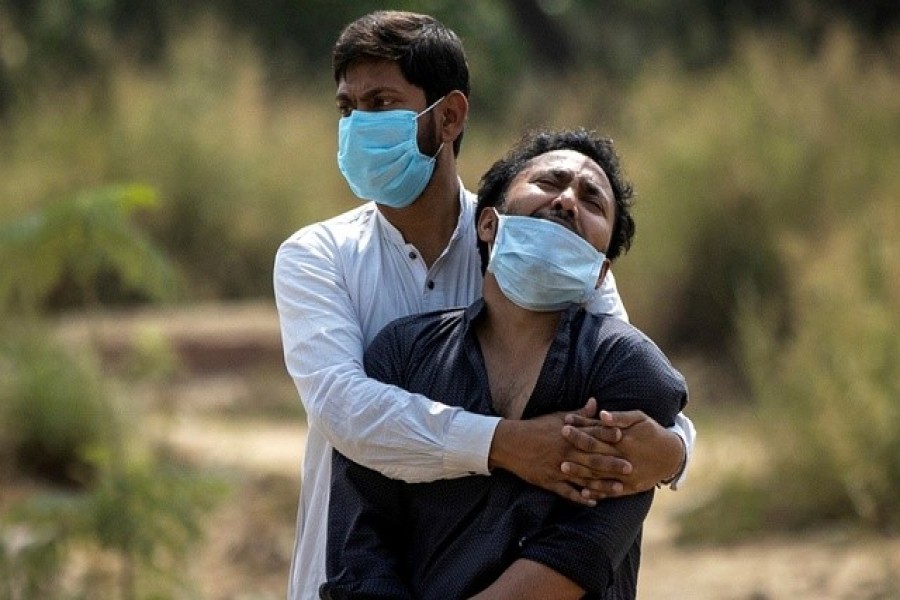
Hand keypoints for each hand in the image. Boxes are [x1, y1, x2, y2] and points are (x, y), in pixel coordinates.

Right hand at [488, 399, 630, 505]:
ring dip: (602, 484)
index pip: (592, 434)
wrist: (510, 443)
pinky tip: (592, 502)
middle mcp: (565, 451)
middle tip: (630, 468)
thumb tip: (596, 402)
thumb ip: (579, 413)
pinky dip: (580, 498)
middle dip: (612, 464)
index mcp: (568, 435)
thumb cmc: (535, 428)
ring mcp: (557, 467)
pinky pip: (567, 492)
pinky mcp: (549, 480)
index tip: (625, 437)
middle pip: (592, 458)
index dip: (608, 436)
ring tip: (619, 489)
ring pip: (584, 478)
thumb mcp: (557, 417)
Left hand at [561, 407, 684, 499]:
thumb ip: (620, 417)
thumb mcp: (639, 418)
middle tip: (558, 445)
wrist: (672, 456)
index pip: (598, 434)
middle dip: (576, 449)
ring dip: (581, 472)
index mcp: (626, 439)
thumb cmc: (652, 432)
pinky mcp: (631, 488)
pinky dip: (597, 492)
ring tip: (562, 468)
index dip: (581, 429)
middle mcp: (625, 458)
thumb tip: (602, 415)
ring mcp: (628, 475)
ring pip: (601, 475)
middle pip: (596, 454)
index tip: (564, 424)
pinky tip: (582, 493)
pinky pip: (612, 491)